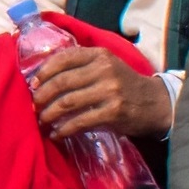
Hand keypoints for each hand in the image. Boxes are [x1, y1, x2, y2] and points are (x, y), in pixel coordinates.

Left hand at [27, 43, 170, 139]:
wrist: (155, 103)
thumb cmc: (124, 84)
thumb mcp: (107, 66)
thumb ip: (81, 66)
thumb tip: (42, 78)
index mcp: (99, 55)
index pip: (64, 58)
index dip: (44, 71)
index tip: (33, 84)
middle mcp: (104, 70)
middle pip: (62, 82)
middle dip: (42, 96)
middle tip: (33, 106)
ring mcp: (109, 91)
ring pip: (67, 102)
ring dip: (49, 114)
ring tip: (41, 121)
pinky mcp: (112, 112)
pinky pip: (80, 121)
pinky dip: (64, 129)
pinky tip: (56, 134)